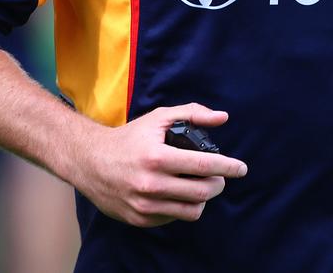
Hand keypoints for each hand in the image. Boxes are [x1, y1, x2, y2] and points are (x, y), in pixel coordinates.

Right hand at [72, 102, 247, 227]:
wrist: (91, 162)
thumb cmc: (131, 137)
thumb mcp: (159, 118)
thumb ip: (192, 114)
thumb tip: (223, 117)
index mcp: (157, 157)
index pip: (203, 165)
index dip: (228, 167)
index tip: (242, 168)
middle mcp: (151, 184)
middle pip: (202, 191)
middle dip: (219, 184)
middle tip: (220, 177)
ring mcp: (144, 205)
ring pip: (191, 210)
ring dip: (204, 198)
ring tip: (203, 186)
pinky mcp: (139, 219)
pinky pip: (174, 218)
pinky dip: (183, 206)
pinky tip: (180, 193)